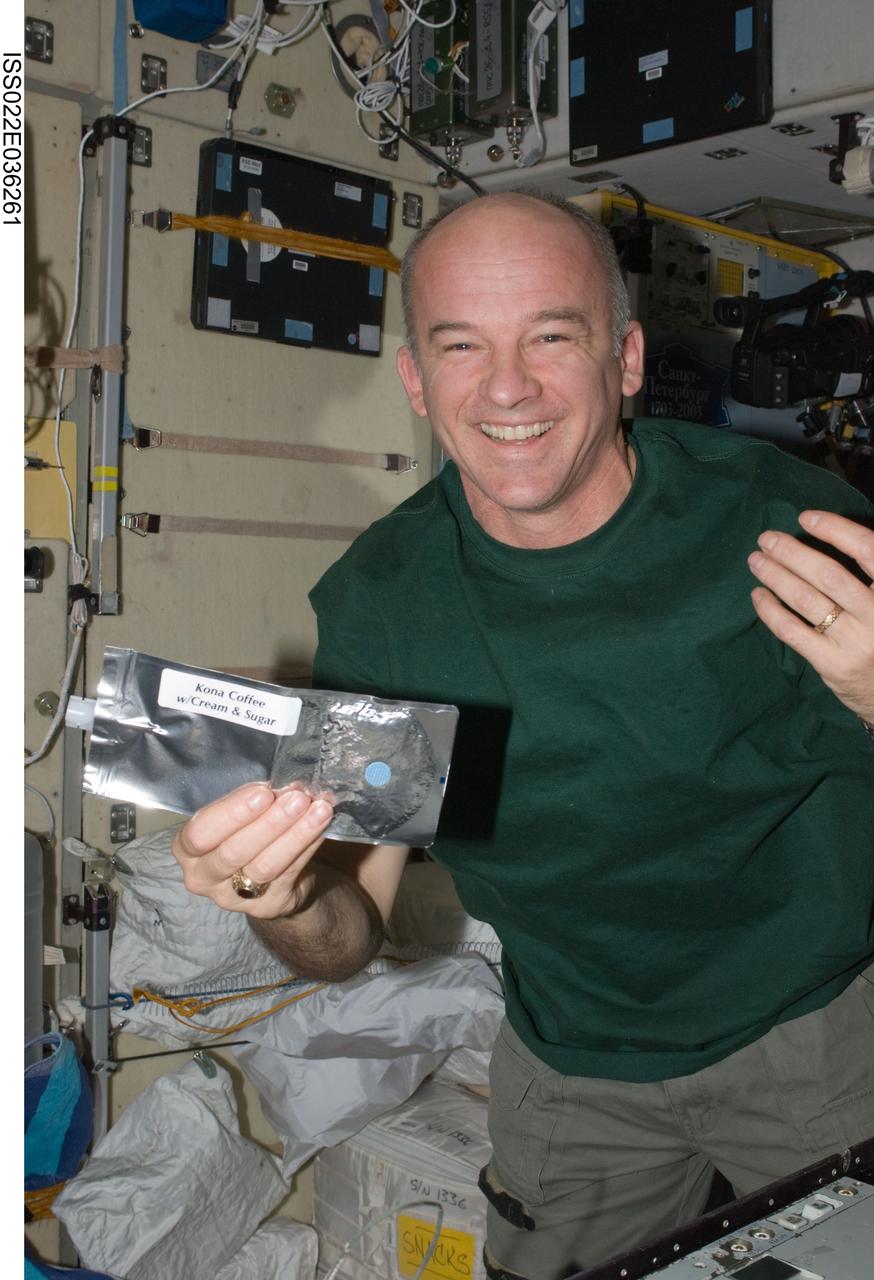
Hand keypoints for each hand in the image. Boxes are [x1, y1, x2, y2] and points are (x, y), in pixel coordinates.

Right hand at [171, 782, 333, 917]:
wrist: (270, 876)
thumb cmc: (247, 833)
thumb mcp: (238, 815)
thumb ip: (252, 801)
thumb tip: (286, 784)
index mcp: (187, 848)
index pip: (200, 833)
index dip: (232, 812)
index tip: (263, 792)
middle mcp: (203, 877)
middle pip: (233, 852)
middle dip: (269, 823)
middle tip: (297, 799)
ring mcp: (233, 898)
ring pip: (265, 866)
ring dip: (294, 835)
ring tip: (318, 810)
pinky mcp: (266, 906)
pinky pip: (289, 874)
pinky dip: (308, 847)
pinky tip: (321, 827)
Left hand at [748, 509, 873, 723]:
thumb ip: (867, 574)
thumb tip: (828, 533)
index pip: (867, 551)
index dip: (835, 530)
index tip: (806, 518)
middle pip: (829, 574)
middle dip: (792, 552)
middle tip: (767, 538)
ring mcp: (854, 642)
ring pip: (807, 599)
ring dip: (776, 575)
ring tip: (756, 560)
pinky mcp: (832, 663)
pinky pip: (792, 630)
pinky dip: (770, 609)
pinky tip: (758, 594)